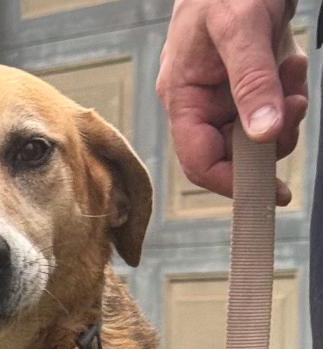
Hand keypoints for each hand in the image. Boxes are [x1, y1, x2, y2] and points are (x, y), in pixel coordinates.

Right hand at [157, 0, 308, 203]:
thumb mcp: (242, 27)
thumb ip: (252, 81)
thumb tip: (262, 134)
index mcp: (184, 97)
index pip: (201, 162)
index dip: (233, 182)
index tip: (271, 191)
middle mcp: (200, 101)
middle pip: (233, 151)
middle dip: (270, 137)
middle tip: (294, 108)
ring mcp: (223, 91)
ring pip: (255, 130)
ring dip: (284, 112)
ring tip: (293, 75)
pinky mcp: (246, 79)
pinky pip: (268, 104)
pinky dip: (287, 92)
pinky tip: (291, 64)